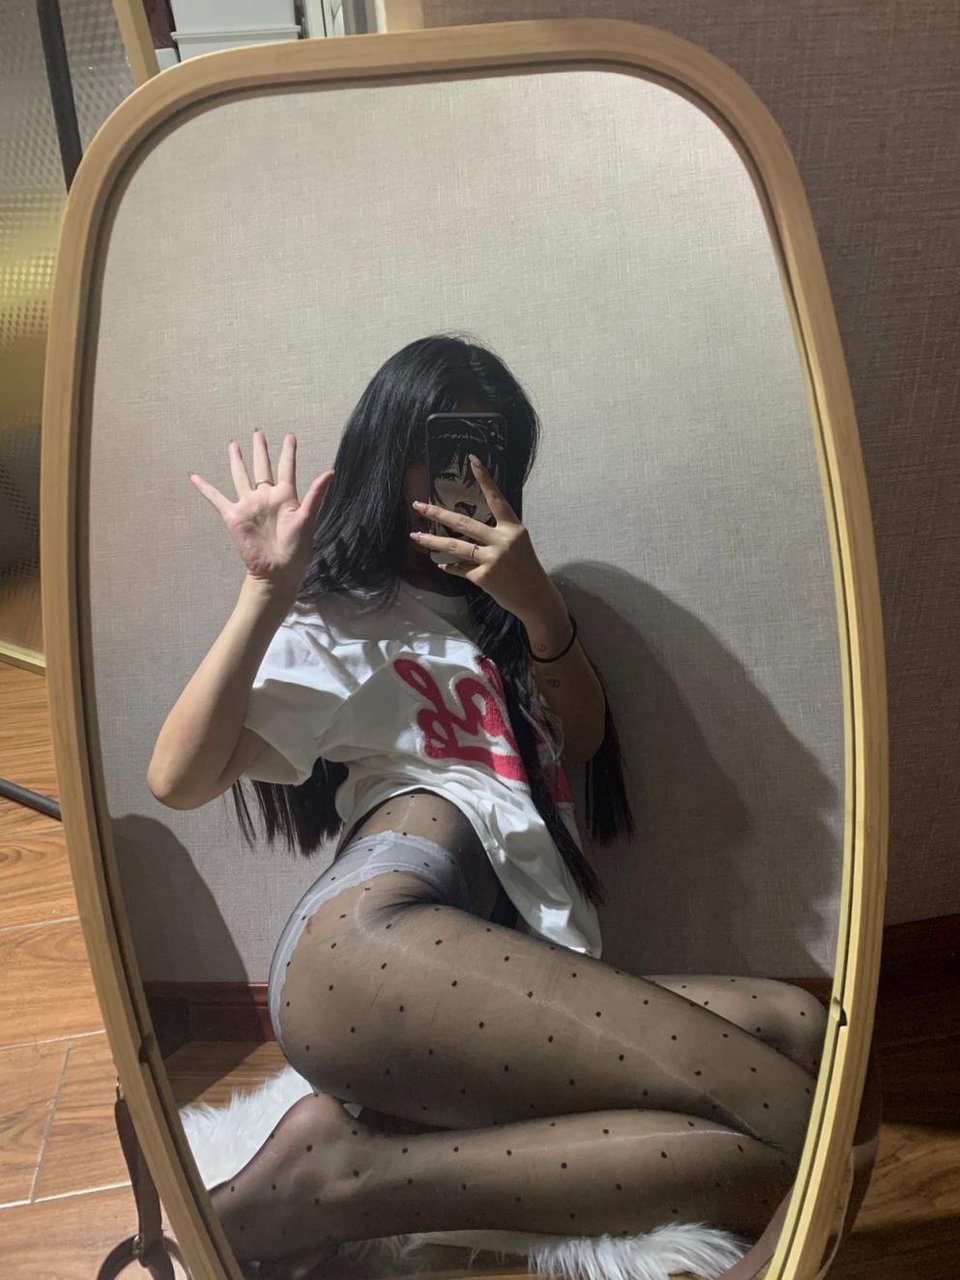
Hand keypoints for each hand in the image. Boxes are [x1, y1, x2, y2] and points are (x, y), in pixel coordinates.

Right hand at [190, 431, 332, 598]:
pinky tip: (194, 477)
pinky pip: (216, 498)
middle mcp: (266, 497)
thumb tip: (330, 472)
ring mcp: (249, 506)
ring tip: (233, 444)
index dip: (288, 452)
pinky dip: (205, 488)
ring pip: (240, 477)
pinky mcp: (234, 517)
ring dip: (237, 461)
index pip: (287, 468)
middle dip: (260, 450)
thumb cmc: (297, 550)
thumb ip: (316, 495)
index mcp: (285, 497)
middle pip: (262, 467)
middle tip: (257, 432)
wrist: (277, 571)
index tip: (290, 436)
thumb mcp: (308, 520)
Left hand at [409, 455, 561, 622]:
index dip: (485, 479)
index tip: (472, 459)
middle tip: (418, 505)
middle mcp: (502, 540)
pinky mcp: (484, 577)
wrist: (535, 598)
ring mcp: (492, 559)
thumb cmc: (525, 568)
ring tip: (415, 535)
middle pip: (464, 523)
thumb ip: (495, 535)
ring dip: (432, 540)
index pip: (496, 499)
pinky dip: (450, 566)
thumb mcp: (517, 545)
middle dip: (437, 513)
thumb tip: (464, 532)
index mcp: (513, 528)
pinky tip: (442, 564)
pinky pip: (460, 568)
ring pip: (455, 546)